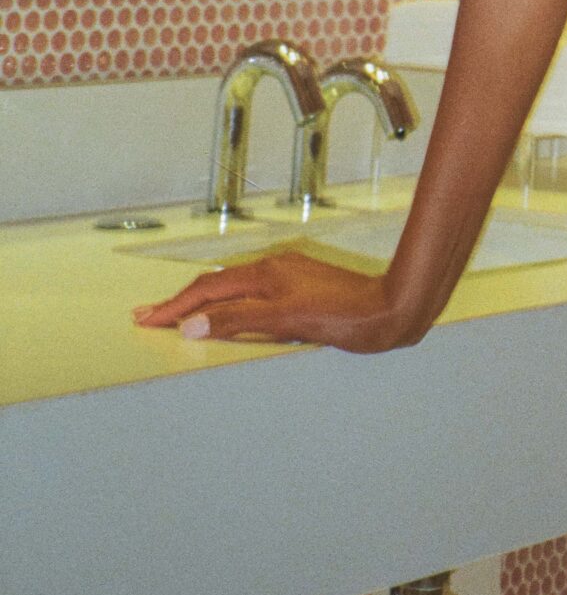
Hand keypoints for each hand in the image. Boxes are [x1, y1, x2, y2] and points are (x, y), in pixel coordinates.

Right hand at [131, 249, 422, 353]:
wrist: (390, 310)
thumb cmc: (345, 318)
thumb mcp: (286, 321)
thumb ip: (238, 320)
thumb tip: (191, 324)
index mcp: (267, 275)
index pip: (209, 290)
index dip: (176, 306)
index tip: (147, 319)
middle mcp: (275, 270)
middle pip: (217, 284)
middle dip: (181, 301)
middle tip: (148, 315)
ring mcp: (289, 276)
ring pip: (234, 287)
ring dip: (203, 301)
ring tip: (177, 314)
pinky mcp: (302, 287)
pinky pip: (252, 293)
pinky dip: (227, 302)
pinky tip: (226, 311)